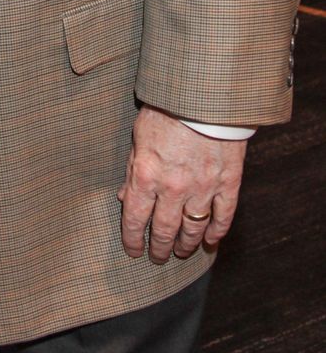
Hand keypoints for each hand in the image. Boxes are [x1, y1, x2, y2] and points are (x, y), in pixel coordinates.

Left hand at [118, 106, 247, 262]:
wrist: (204, 94)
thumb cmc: (165, 109)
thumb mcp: (138, 135)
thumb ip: (132, 169)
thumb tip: (125, 197)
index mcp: (146, 175)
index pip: (135, 219)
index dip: (132, 239)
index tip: (133, 250)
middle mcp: (173, 188)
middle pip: (164, 230)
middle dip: (159, 248)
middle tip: (158, 258)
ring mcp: (202, 188)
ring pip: (193, 228)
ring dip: (186, 244)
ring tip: (181, 252)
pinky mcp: (227, 183)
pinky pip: (223, 217)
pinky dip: (217, 232)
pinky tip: (211, 241)